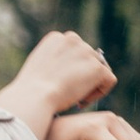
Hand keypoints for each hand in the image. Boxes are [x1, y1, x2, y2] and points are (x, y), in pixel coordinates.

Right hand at [0, 29, 115, 139]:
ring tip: (76, 99)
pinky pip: (109, 80)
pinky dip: (100, 93)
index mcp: (56, 38)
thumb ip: (54, 63)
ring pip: (100, 70)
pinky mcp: (97, 67)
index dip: (71, 71)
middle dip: (83, 77)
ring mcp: (86, 52)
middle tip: (70, 95)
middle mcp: (72, 39)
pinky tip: (82, 101)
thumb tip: (68, 70)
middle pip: (89, 59)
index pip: (74, 51)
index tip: (61, 86)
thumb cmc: (31, 91)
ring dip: (91, 85)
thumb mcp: (39, 69)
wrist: (34, 96)